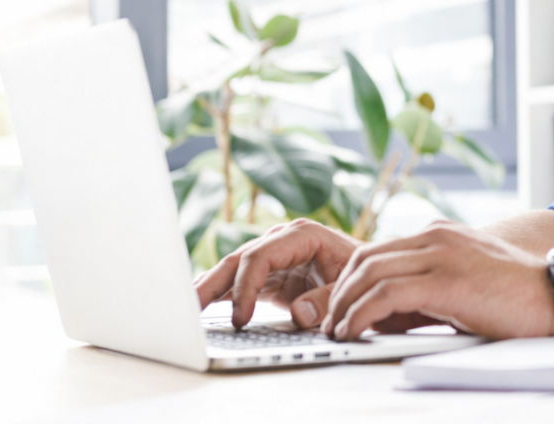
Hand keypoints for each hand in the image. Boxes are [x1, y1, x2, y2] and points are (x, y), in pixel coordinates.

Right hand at [194, 218, 359, 328]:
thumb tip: (299, 314)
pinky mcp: (270, 275)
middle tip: (189, 309)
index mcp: (302, 235)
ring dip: (208, 287)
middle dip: (213, 283)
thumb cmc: (363, 275)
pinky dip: (219, 293)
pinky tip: (198, 305)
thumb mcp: (351, 285)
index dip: (246, 287)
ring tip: (183, 307)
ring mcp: (274, 256)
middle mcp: (283, 240)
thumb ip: (327, 299)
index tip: (241, 317)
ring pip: (233, 269)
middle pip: (239, 259)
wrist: (371, 274)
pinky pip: (238, 282)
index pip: (261, 257)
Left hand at [321, 222, 553, 340]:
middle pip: (366, 256)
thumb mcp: (465, 282)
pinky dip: (362, 314)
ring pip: (369, 272)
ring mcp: (441, 255)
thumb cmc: (516, 298)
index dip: (352, 280)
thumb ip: (427, 288)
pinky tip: (356, 332)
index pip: (378, 249)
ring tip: (339, 332)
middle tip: (332, 322)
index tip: (342, 308)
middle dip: (341, 291)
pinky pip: (386, 294)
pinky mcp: (445, 281)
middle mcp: (436, 237)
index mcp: (441, 234)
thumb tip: (385, 314)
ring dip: (346, 305)